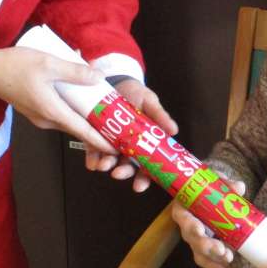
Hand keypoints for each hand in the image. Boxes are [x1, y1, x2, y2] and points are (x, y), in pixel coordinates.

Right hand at [0, 47, 113, 152]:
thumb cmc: (14, 66)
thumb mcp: (49, 63)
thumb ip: (75, 72)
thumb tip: (98, 78)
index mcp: (52, 112)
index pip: (83, 132)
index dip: (102, 140)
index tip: (117, 146)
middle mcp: (46, 119)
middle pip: (78, 125)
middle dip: (98, 122)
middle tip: (117, 118)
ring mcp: (39, 116)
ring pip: (69, 116)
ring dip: (85, 107)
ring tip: (101, 94)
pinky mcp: (35, 108)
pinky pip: (59, 109)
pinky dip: (72, 101)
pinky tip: (77, 83)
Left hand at [84, 78, 178, 193]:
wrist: (116, 81)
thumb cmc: (137, 94)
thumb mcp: (150, 102)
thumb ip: (160, 117)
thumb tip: (174, 130)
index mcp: (144, 143)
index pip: (146, 166)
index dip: (144, 178)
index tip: (139, 186)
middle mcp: (127, 146)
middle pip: (126, 166)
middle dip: (123, 172)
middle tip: (118, 174)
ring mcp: (110, 142)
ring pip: (109, 160)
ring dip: (106, 165)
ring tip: (103, 165)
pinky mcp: (94, 135)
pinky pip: (92, 150)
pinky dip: (92, 158)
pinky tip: (91, 162)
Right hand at [171, 179, 246, 267]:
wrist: (212, 194)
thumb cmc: (210, 187)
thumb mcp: (216, 181)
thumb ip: (226, 184)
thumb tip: (238, 188)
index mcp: (185, 207)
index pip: (183, 217)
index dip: (190, 225)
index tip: (200, 230)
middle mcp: (187, 224)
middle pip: (191, 238)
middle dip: (205, 246)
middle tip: (221, 249)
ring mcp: (194, 238)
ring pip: (198, 252)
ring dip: (212, 258)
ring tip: (228, 258)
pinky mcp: (203, 247)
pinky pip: (205, 260)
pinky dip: (214, 266)